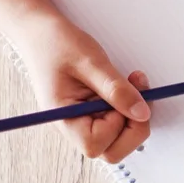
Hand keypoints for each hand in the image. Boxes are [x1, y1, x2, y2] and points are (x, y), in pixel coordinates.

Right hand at [10, 14, 152, 161]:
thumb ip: (115, 89)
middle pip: (113, 150)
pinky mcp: (96, 113)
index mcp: (63, 118)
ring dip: (136, 113)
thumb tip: (142, 114)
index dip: (116, 127)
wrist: (41, 31)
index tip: (119, 100)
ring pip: (121, 138)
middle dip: (134, 126)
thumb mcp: (90, 62)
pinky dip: (132, 105)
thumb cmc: (57, 43)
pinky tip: (130, 83)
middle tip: (139, 92)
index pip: (95, 145)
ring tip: (133, 81)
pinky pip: (121, 121)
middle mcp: (75, 126)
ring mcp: (86, 121)